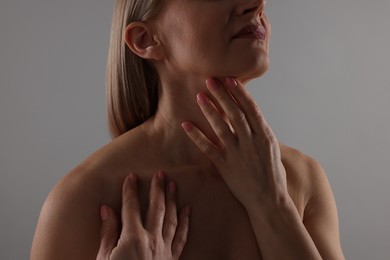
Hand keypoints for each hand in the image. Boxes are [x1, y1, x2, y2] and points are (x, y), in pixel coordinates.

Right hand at [96, 171, 189, 259]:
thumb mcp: (103, 259)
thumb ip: (107, 233)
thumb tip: (106, 209)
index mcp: (132, 238)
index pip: (131, 207)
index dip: (131, 190)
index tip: (132, 176)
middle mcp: (151, 240)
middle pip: (156, 208)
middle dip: (158, 189)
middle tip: (161, 173)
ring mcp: (163, 249)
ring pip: (171, 218)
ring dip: (172, 200)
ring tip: (174, 185)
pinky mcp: (171, 259)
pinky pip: (181, 237)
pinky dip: (185, 222)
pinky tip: (187, 210)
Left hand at [182, 78, 287, 210]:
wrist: (269, 201)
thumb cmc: (273, 176)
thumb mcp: (272, 150)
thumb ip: (261, 133)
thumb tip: (252, 118)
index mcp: (265, 137)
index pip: (251, 110)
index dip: (240, 93)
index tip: (231, 79)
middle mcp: (251, 143)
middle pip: (235, 114)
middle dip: (222, 95)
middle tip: (210, 80)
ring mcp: (237, 155)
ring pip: (221, 128)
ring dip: (210, 111)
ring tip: (200, 96)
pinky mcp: (225, 167)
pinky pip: (208, 149)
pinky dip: (196, 137)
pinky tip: (186, 125)